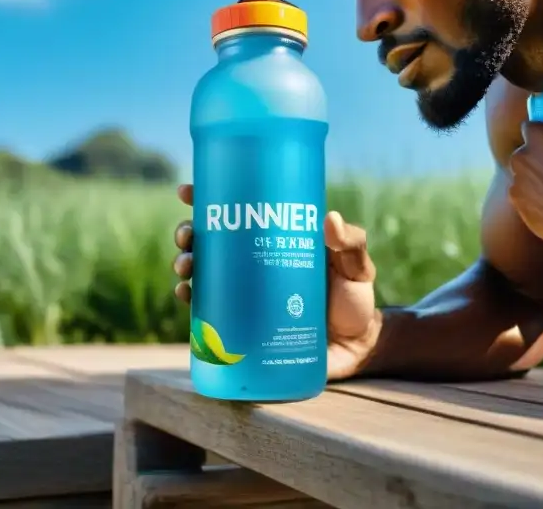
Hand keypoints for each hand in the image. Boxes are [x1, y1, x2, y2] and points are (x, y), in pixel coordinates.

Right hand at [172, 184, 380, 380]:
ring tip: (187, 268)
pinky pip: (208, 313)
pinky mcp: (242, 328)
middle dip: (188, 234)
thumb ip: (350, 244)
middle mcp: (252, 266)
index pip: (236, 214)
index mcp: (272, 241)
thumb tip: (330, 219)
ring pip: (203, 274)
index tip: (187, 191)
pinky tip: (187, 295)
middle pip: (209, 242)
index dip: (206, 199)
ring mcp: (244, 297)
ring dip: (185, 265)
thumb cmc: (354, 300)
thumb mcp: (355, 267)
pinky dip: (192, 302)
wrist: (356, 350)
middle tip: (188, 237)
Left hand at [508, 117, 542, 245]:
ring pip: (525, 178)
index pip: (532, 127)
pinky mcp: (519, 207)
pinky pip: (526, 199)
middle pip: (527, 154)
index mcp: (536, 136)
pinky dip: (536, 201)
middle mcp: (519, 157)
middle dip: (540, 158)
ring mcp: (516, 184)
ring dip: (537, 181)